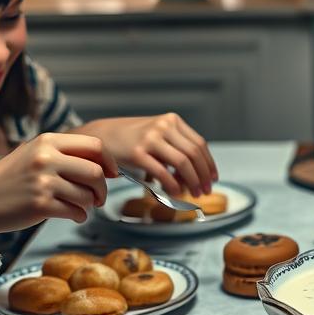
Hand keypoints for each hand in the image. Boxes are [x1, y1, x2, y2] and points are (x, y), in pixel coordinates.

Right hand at [0, 133, 117, 253]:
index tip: (112, 174)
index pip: (95, 145)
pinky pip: (76, 212)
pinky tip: (73, 215)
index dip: (109, 162)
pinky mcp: (41, 205)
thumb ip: (66, 155)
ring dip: (89, 205)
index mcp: (47, 141)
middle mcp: (46, 158)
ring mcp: (43, 182)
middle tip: (98, 198)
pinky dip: (80, 216)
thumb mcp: (35, 155)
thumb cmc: (12, 180)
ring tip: (79, 206)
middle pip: (96, 173)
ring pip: (87, 195)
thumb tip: (107, 167)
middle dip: (102, 189)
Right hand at [75, 114, 216, 197]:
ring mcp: (150, 139)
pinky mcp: (137, 153)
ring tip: (194, 193)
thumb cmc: (131, 139)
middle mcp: (163, 126)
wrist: (100, 135)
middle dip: (203, 176)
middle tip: (205, 190)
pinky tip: (175, 193)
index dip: (209, 164)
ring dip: (192, 182)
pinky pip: (163, 173)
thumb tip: (193, 175)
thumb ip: (175, 149)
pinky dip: (173, 185)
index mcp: (172, 121)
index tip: (213, 178)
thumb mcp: (157, 135)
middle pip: (194, 154)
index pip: (199, 144)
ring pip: (182, 163)